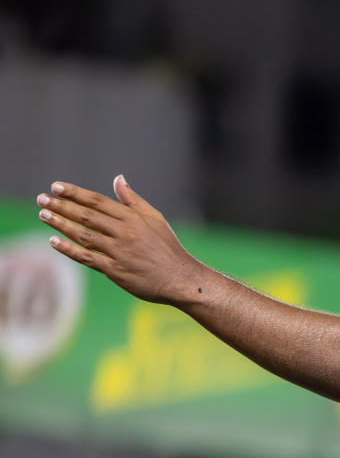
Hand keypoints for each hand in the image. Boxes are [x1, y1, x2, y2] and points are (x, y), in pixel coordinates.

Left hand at [37, 176, 208, 304]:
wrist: (181, 278)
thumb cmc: (168, 248)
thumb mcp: (155, 219)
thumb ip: (133, 200)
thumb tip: (118, 179)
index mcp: (133, 218)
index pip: (98, 201)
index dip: (75, 193)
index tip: (56, 187)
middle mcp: (124, 233)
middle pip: (86, 216)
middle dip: (61, 206)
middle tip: (41, 199)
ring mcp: (119, 252)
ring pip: (83, 235)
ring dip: (60, 224)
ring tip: (43, 215)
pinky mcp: (115, 270)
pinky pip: (87, 257)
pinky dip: (68, 249)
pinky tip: (54, 241)